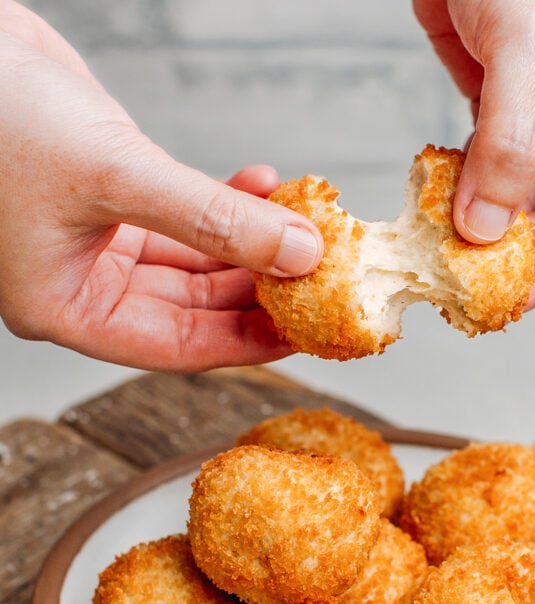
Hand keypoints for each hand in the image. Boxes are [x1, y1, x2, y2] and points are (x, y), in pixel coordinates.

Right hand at [0, 2, 322, 369]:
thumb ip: (212, 219)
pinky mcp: (119, 198)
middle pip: (194, 308)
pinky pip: (188, 215)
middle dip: (257, 291)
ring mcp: (103, 242)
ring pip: (197, 261)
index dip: (246, 342)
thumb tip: (297, 253)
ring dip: (251, 243)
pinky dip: (227, 201)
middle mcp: (86, 283)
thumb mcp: (116, 176)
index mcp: (67, 308)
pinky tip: (263, 186)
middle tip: (316, 283)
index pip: (177, 346)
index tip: (303, 333)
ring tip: (301, 230)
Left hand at [414, 0, 534, 306]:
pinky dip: (467, 203)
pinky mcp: (509, 121)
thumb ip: (509, 144)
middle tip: (470, 295)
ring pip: (525, 208)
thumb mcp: (526, 49)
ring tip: (449, 264)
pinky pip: (493, 181)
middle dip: (516, 258)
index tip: (510, 302)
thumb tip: (485, 229)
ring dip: (486, 236)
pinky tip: (442, 219)